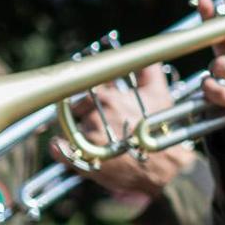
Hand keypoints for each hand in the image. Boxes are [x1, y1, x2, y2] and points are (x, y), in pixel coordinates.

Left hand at [55, 65, 197, 195]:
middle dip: (82, 111)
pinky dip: (59, 147)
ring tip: (90, 135)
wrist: (166, 167)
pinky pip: (58, 148)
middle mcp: (94, 116)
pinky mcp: (81, 158)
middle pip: (74, 108)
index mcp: (107, 98)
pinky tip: (68, 146)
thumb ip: (149, 71)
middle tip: (96, 119)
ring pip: (67, 126)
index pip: (85, 87)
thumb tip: (144, 57)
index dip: (89, 92)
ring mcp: (86, 138)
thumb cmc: (161, 131)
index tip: (91, 96)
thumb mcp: (160, 95)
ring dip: (73, 128)